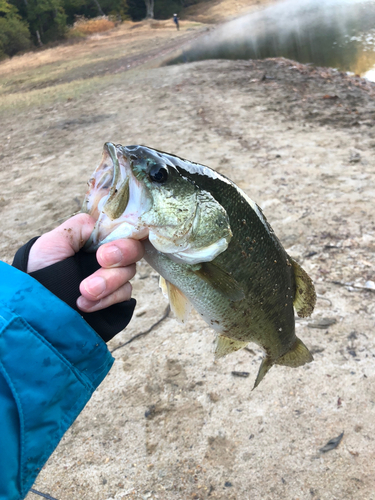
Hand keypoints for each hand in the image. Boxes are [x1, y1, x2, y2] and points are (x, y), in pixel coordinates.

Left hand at [28, 213, 143, 312]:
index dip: (122, 238)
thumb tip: (105, 225)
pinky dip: (107, 299)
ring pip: (129, 273)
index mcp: (97, 239)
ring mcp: (112, 278)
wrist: (33, 303)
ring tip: (84, 291)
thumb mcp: (55, 240)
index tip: (104, 252)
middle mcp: (109, 256)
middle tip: (101, 262)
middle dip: (121, 255)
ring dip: (108, 282)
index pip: (124, 230)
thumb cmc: (40, 268)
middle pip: (134, 250)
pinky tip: (85, 304)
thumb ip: (82, 226)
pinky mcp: (114, 300)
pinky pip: (124, 295)